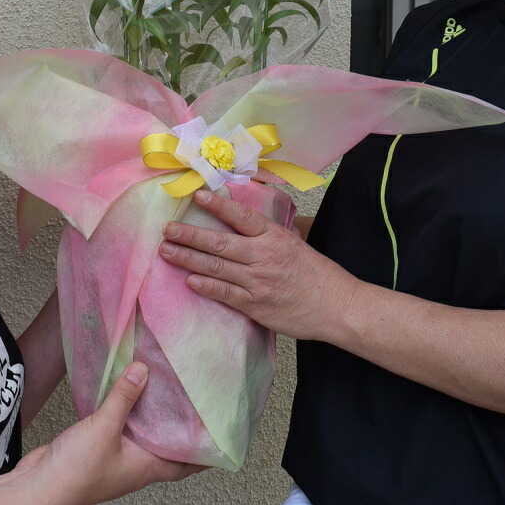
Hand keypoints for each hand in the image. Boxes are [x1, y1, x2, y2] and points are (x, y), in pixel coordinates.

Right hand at [18, 364, 197, 504]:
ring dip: (152, 416)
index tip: (221, 435)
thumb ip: (124, 398)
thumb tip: (144, 370)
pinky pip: (119, 427)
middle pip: (166, 447)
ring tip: (164, 387)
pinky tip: (124, 392)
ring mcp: (115, 458)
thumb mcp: (105, 428)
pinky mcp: (96, 449)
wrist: (37, 489)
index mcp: (146, 468)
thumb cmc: (76, 472)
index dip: (205, 453)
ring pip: (142, 436)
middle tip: (195, 400)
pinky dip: (126, 411)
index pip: (186, 464)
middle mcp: (135, 466)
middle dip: (181, 428)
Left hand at [159, 189, 358, 340]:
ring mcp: (258, 283)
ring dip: (188, 258)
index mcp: (274, 237)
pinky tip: (189, 279)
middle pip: (219, 242)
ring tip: (167, 251)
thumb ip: (270, 233)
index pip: (241, 216)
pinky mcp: (255, 306)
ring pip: (216, 267)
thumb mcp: (296, 243)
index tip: (197, 196)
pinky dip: (205, 286)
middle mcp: (263, 257)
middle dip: (189, 235)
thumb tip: (247, 219)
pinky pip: (225, 294)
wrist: (338, 307)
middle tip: (167, 230)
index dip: (218, 205)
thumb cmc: (318, 274)